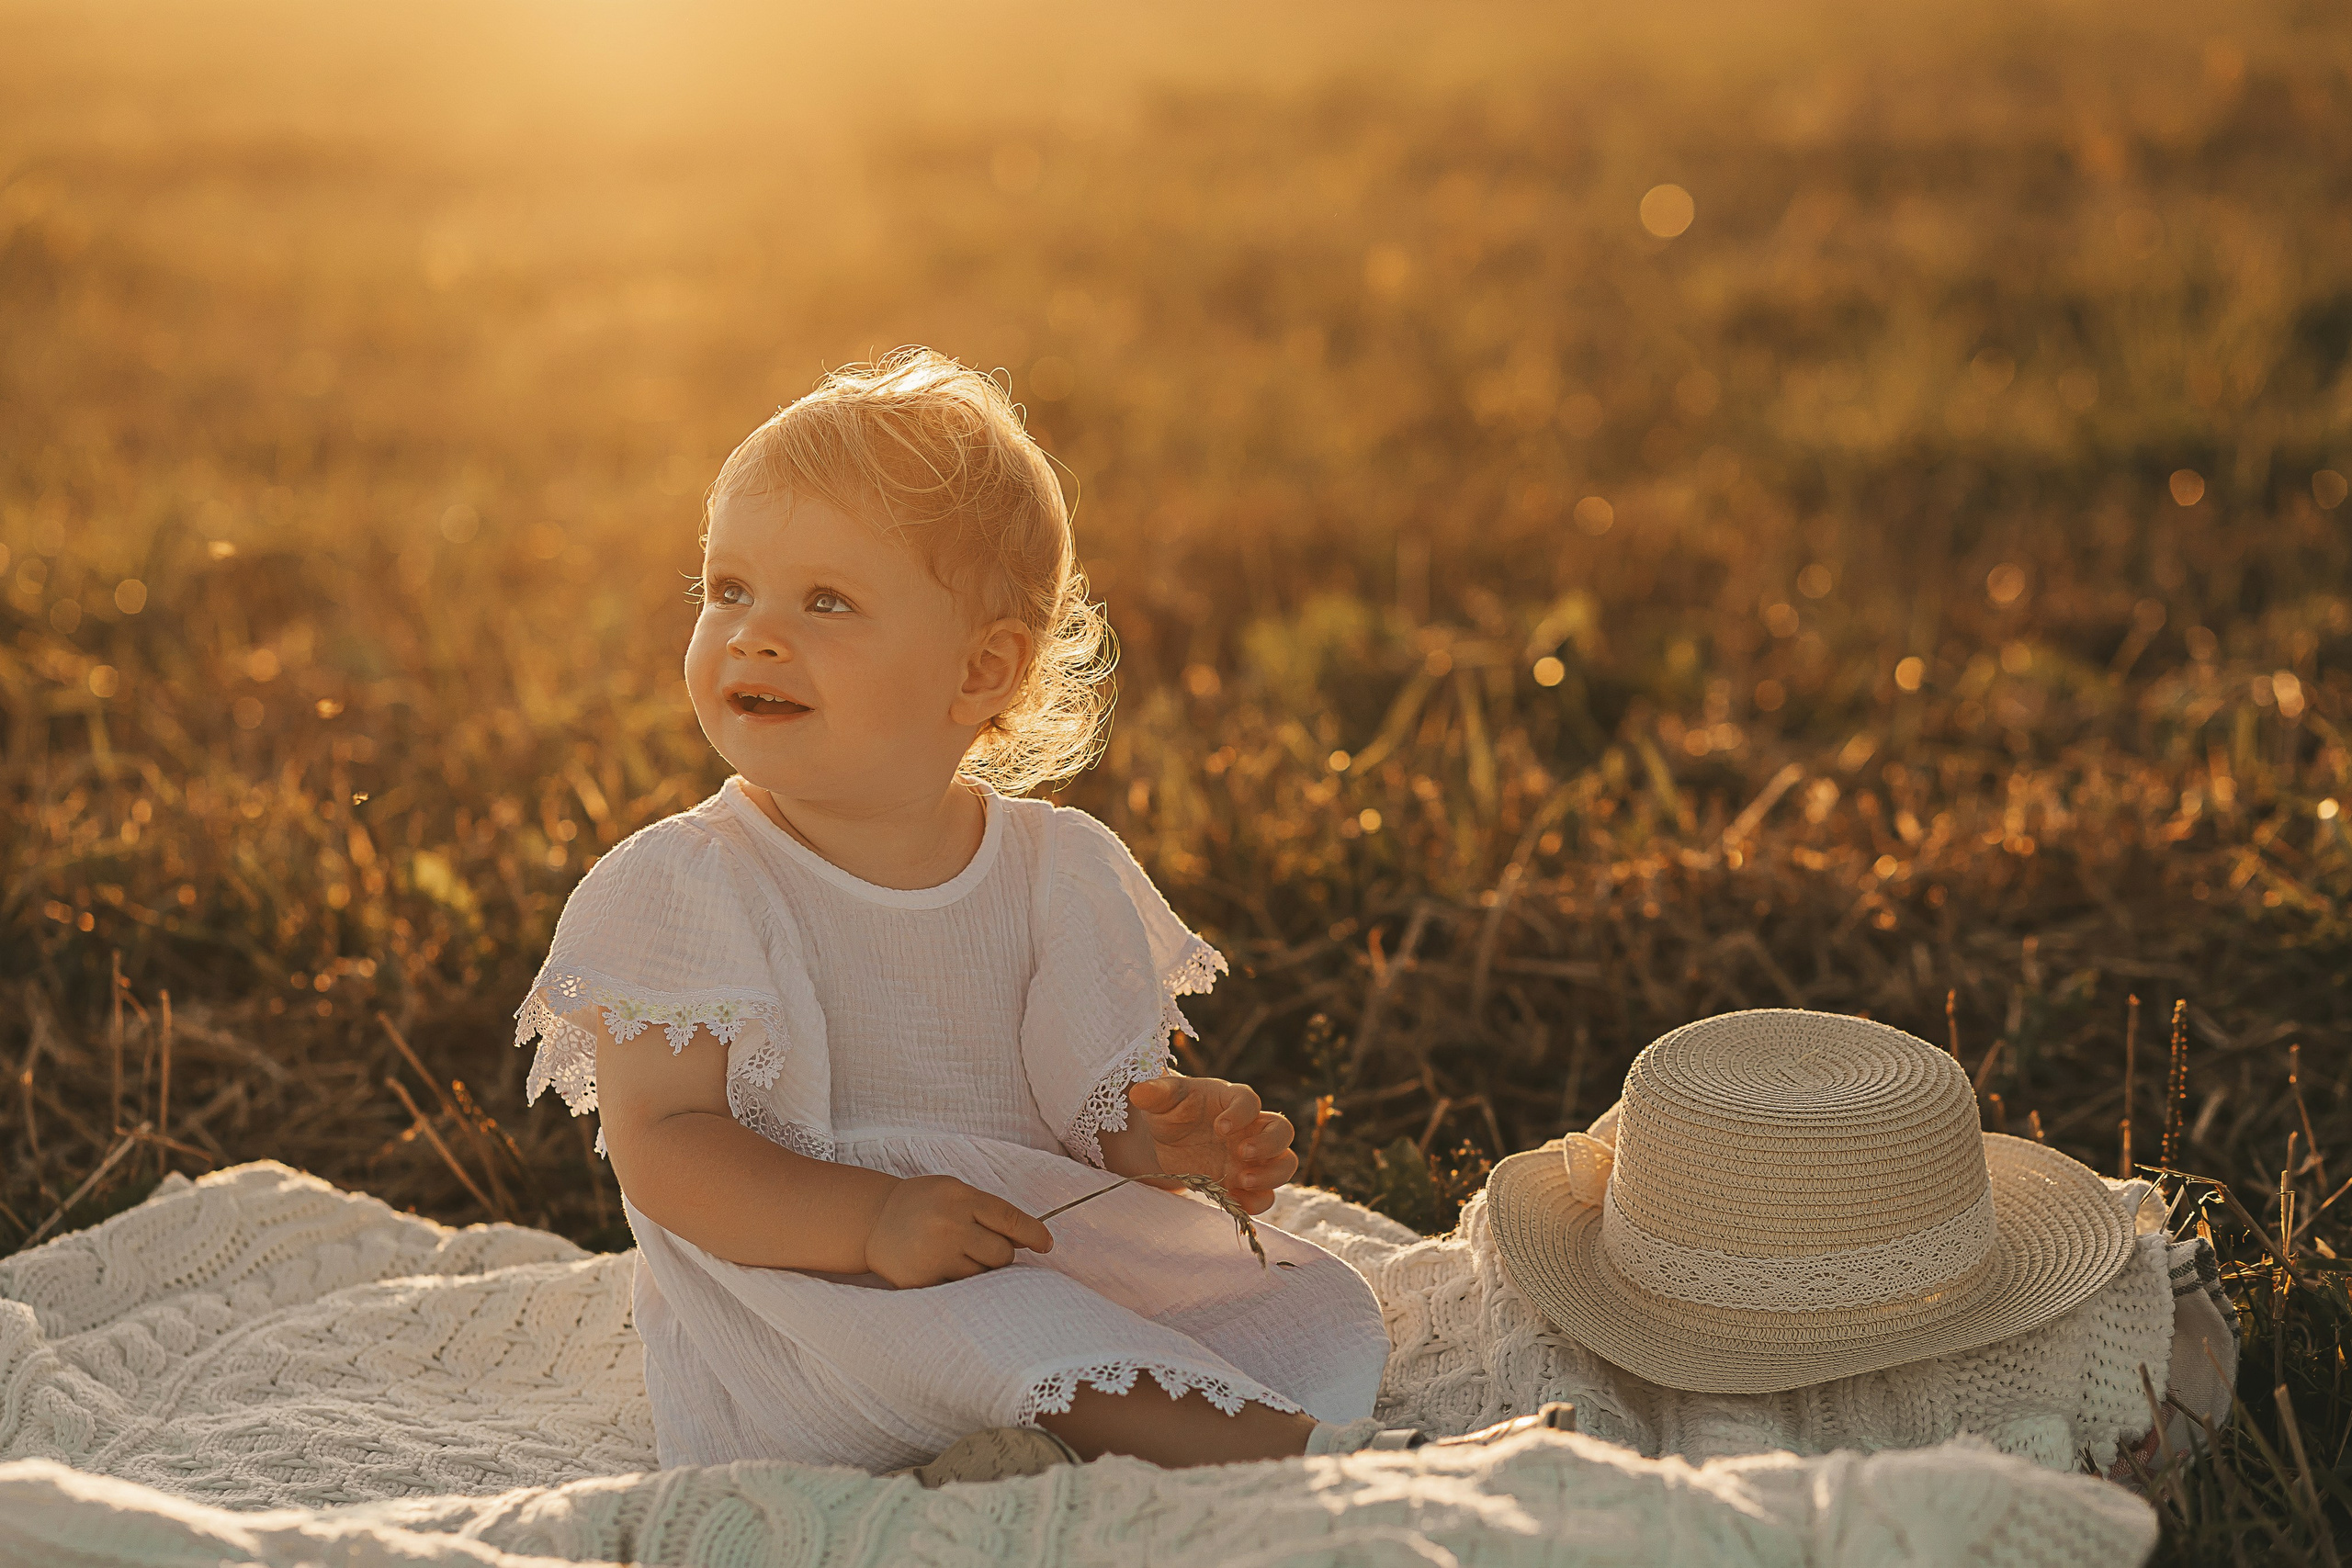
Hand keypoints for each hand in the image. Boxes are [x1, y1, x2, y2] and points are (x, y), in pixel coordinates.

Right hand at [862, 1175, 1052, 1288]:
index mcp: (961, 1198)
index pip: (1011, 1220)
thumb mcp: (954, 1191)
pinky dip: (957, 1280)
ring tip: (955, 1254)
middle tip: (983, 1247)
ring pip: (983, 1275)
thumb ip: (988, 1210)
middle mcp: (949, 1226)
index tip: (1047, 1245)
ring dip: (979, 1268)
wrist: (873, 1219)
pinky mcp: (922, 1281)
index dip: (1035, 1234)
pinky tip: (939, 1265)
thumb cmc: (922, 1203)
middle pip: (1002, 1254)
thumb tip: (1029, 1238)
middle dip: (1001, 1254)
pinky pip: (959, 1289)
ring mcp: (935, 1256)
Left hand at [1123, 1074, 1297, 1214]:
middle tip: (1240, 1154)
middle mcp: (1250, 1127)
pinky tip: (1235, 1202)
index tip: (1220, 1127)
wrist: (1168, 1140)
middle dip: (1268, 1144)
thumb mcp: (1161, 1100)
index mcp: (1232, 1100)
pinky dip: (1256, 1201)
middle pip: (1282, 1130)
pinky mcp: (1244, 1181)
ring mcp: (1252, 1157)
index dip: (1241, 1113)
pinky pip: (1265, 1194)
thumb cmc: (1172, 1111)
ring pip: (1285, 1163)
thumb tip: (1139, 1093)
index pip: (1249, 1101)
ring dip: (1271, 1175)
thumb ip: (1155, 1094)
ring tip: (1242, 1181)